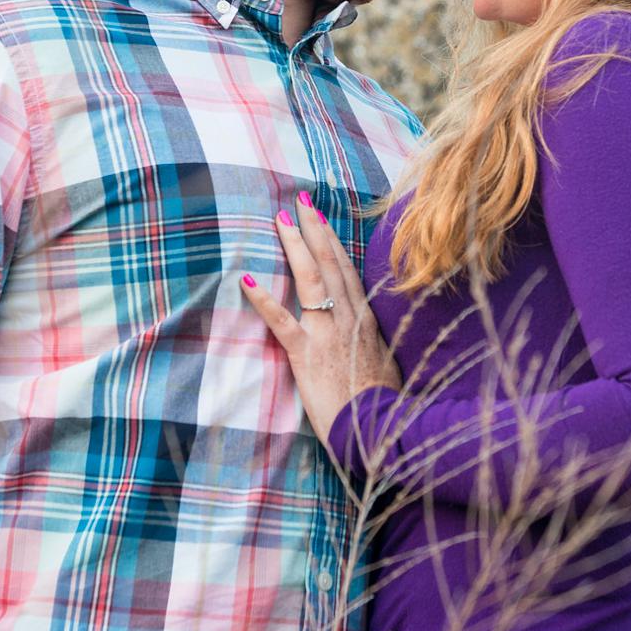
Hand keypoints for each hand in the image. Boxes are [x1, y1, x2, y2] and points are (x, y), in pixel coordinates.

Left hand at [239, 192, 399, 441]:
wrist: (380, 430)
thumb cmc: (382, 407)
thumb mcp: (384, 366)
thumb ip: (371, 345)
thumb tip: (364, 336)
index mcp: (366, 322)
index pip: (347, 270)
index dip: (332, 242)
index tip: (320, 218)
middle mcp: (349, 319)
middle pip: (330, 263)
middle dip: (313, 229)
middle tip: (299, 201)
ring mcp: (328, 334)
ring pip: (310, 279)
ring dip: (293, 246)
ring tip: (279, 220)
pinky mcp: (307, 354)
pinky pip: (281, 321)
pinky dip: (263, 299)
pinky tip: (246, 280)